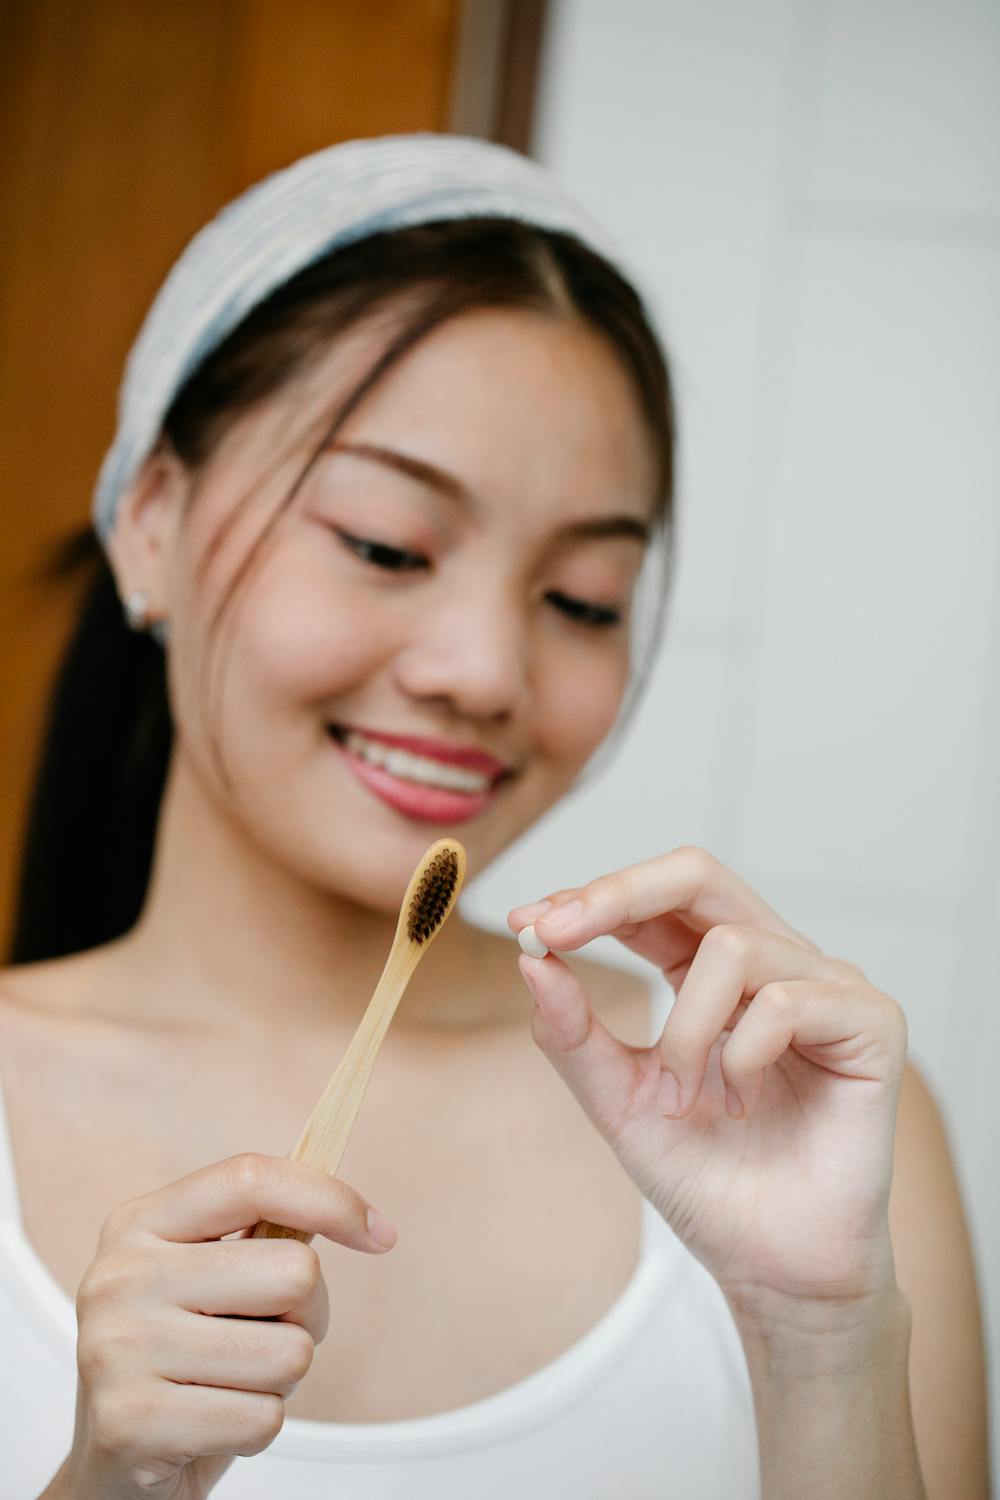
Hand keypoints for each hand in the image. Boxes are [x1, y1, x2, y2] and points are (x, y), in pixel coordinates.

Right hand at [62, 1153, 396, 1498]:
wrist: (109, 1468)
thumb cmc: (180, 1358)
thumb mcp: (203, 1277)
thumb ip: (264, 1237)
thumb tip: (362, 1218)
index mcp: (140, 1223)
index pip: (250, 1179)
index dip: (329, 1198)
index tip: (379, 1233)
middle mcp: (120, 1276)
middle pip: (294, 1271)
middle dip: (308, 1314)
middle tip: (268, 1336)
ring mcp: (118, 1349)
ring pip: (289, 1354)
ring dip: (280, 1380)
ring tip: (231, 1383)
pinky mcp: (131, 1423)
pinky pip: (261, 1419)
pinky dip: (256, 1428)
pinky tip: (213, 1425)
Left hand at [508, 846, 907, 1308]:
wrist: (771, 1266)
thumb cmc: (706, 1180)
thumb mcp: (620, 1101)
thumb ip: (575, 1033)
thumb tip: (531, 957)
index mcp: (712, 972)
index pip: (655, 900)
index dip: (592, 897)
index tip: (527, 922)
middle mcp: (773, 962)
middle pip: (699, 875)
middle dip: (619, 894)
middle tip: (558, 930)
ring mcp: (826, 986)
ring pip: (734, 945)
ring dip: (686, 1028)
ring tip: (682, 1096)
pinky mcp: (871, 1023)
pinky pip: (788, 1000)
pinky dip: (742, 1054)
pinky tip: (742, 1103)